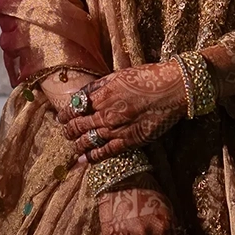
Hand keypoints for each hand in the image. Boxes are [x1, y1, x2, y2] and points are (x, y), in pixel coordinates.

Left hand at [57, 60, 187, 161]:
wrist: (173, 90)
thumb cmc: (148, 77)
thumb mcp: (119, 75)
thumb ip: (100, 86)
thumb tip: (84, 94)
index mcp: (102, 94)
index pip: (75, 106)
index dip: (65, 113)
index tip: (61, 117)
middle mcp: (106, 112)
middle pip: (79, 125)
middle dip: (69, 130)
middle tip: (65, 132)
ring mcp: (117, 128)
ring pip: (89, 140)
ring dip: (78, 144)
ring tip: (73, 147)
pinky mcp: (130, 140)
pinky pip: (107, 151)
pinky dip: (93, 157)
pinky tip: (85, 160)